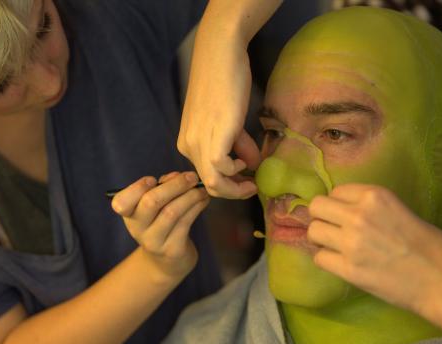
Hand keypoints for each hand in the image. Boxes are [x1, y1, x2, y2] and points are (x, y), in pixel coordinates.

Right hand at [111, 172, 209, 280]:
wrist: (167, 261)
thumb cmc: (161, 222)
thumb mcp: (156, 204)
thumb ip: (163, 186)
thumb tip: (177, 176)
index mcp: (128, 215)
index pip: (121, 202)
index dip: (136, 188)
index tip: (152, 179)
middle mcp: (137, 229)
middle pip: (151, 202)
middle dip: (174, 185)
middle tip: (191, 177)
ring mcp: (154, 242)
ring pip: (172, 212)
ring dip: (190, 196)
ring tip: (201, 188)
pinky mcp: (172, 250)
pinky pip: (185, 223)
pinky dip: (197, 207)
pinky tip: (204, 199)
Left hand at [177, 5, 263, 198]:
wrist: (220, 54)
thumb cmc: (224, 81)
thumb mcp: (229, 120)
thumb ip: (238, 144)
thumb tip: (251, 164)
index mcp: (188, 142)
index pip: (205, 177)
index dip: (228, 185)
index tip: (247, 182)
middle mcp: (188, 145)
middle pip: (209, 185)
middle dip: (233, 191)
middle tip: (252, 186)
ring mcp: (198, 140)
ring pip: (213, 183)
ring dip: (235, 188)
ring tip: (252, 178)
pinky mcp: (213, 134)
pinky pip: (219, 168)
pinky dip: (235, 172)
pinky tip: (245, 162)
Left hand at [307, 184, 441, 312]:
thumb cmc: (433, 246)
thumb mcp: (402, 209)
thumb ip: (373, 207)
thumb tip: (348, 209)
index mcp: (375, 196)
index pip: (335, 191)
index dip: (339, 204)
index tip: (345, 214)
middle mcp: (359, 215)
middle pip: (316, 207)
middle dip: (322, 217)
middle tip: (333, 228)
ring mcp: (351, 242)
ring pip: (313, 231)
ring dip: (322, 239)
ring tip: (336, 246)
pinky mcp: (349, 269)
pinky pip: (319, 258)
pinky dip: (327, 260)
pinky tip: (341, 263)